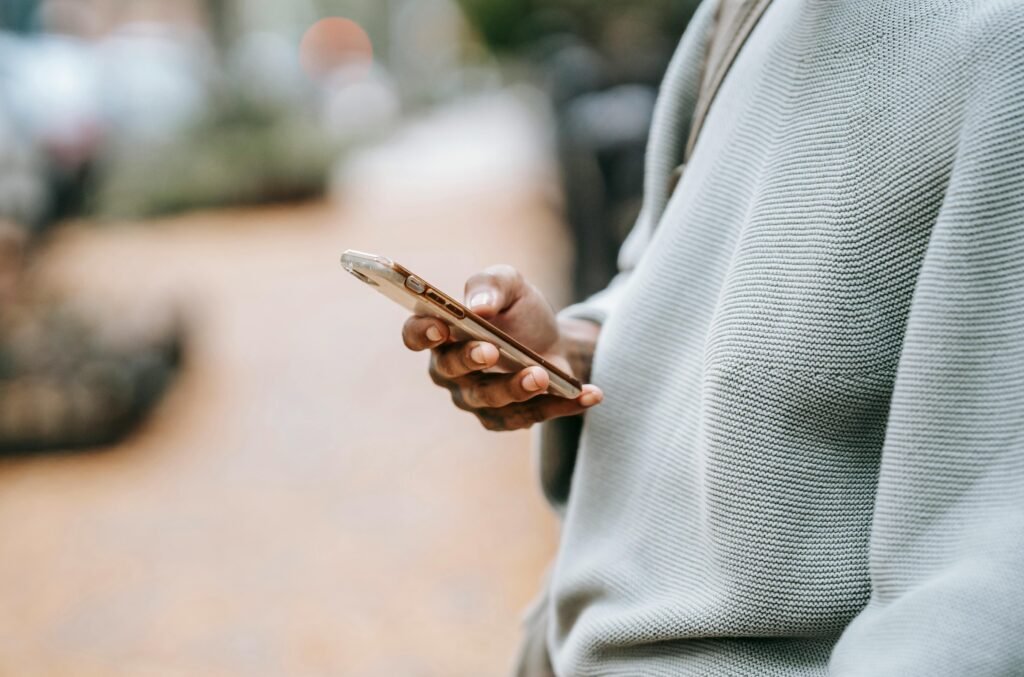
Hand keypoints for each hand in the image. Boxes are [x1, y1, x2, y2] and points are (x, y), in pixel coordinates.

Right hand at [402, 265, 602, 430]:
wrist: (551, 339)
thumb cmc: (518, 311)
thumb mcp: (510, 284)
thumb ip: (491, 284)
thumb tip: (479, 305)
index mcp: (441, 331)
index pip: (416, 334)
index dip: (422, 333)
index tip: (440, 327)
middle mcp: (450, 370)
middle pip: (451, 371)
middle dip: (470, 361)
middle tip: (491, 351)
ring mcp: (476, 398)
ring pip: (489, 401)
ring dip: (515, 389)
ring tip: (541, 375)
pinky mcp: (506, 418)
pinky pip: (530, 416)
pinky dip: (561, 405)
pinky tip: (590, 394)